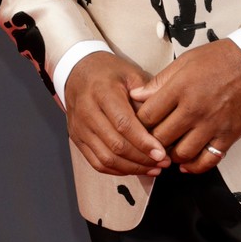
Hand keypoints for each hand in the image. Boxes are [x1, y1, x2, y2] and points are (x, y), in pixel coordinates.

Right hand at [64, 53, 168, 176]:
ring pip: (106, 158)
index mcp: (102, 92)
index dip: (143, 142)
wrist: (77, 71)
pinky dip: (118, 170)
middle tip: (164, 162)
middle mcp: (87, 112)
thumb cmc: (109, 72)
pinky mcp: (77, 139)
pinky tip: (135, 169)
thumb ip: (146, 97)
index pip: (123, 124)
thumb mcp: (131, 74)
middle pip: (116, 145)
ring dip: (132, 168)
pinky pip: (97, 162)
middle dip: (142, 159)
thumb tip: (164, 123)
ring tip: (154, 168)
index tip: (162, 152)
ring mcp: (79, 128)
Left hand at [129, 40, 240, 172]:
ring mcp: (212, 124)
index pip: (147, 116)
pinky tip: (186, 164)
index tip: (139, 125)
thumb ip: (159, 82)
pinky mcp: (228, 135)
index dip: (138, 123)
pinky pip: (208, 160)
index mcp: (180, 88)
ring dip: (171, 156)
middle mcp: (194, 109)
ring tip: (169, 150)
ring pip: (182, 154)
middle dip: (152, 141)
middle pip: (160, 138)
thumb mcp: (184, 62)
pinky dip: (194, 167)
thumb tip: (136, 96)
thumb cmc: (220, 59)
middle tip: (151, 140)